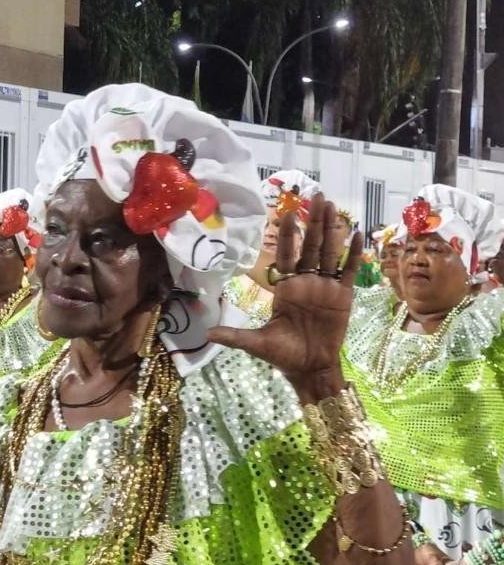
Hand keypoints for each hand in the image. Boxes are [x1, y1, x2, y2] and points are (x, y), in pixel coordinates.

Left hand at [208, 195, 362, 397]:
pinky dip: (352, 254)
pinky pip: (347, 271)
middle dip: (313, 222)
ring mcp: (324, 287)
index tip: (287, 215)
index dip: (287, 235)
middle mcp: (305, 282)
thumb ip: (235, 336)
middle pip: (310, 246)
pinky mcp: (342, 296)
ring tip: (333, 206)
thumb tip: (207, 334)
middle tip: (317, 196)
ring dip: (332, 230)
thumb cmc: (283, 355)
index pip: (286, 255)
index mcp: (285, 288)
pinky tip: (356, 234)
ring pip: (328, 253)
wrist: (309, 368)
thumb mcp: (256, 343)